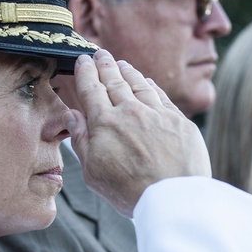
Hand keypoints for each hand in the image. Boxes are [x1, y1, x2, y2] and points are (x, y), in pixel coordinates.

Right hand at [68, 50, 210, 216]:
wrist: (173, 197)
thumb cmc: (130, 191)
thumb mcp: (93, 172)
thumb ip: (81, 140)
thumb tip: (72, 115)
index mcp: (104, 123)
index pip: (91, 89)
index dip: (85, 72)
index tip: (82, 60)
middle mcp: (130, 111)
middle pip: (114, 81)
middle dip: (105, 65)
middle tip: (99, 54)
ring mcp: (157, 113)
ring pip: (139, 84)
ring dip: (127, 71)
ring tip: (121, 64)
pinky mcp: (179, 120)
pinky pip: (161, 96)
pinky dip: (151, 85)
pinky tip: (147, 82)